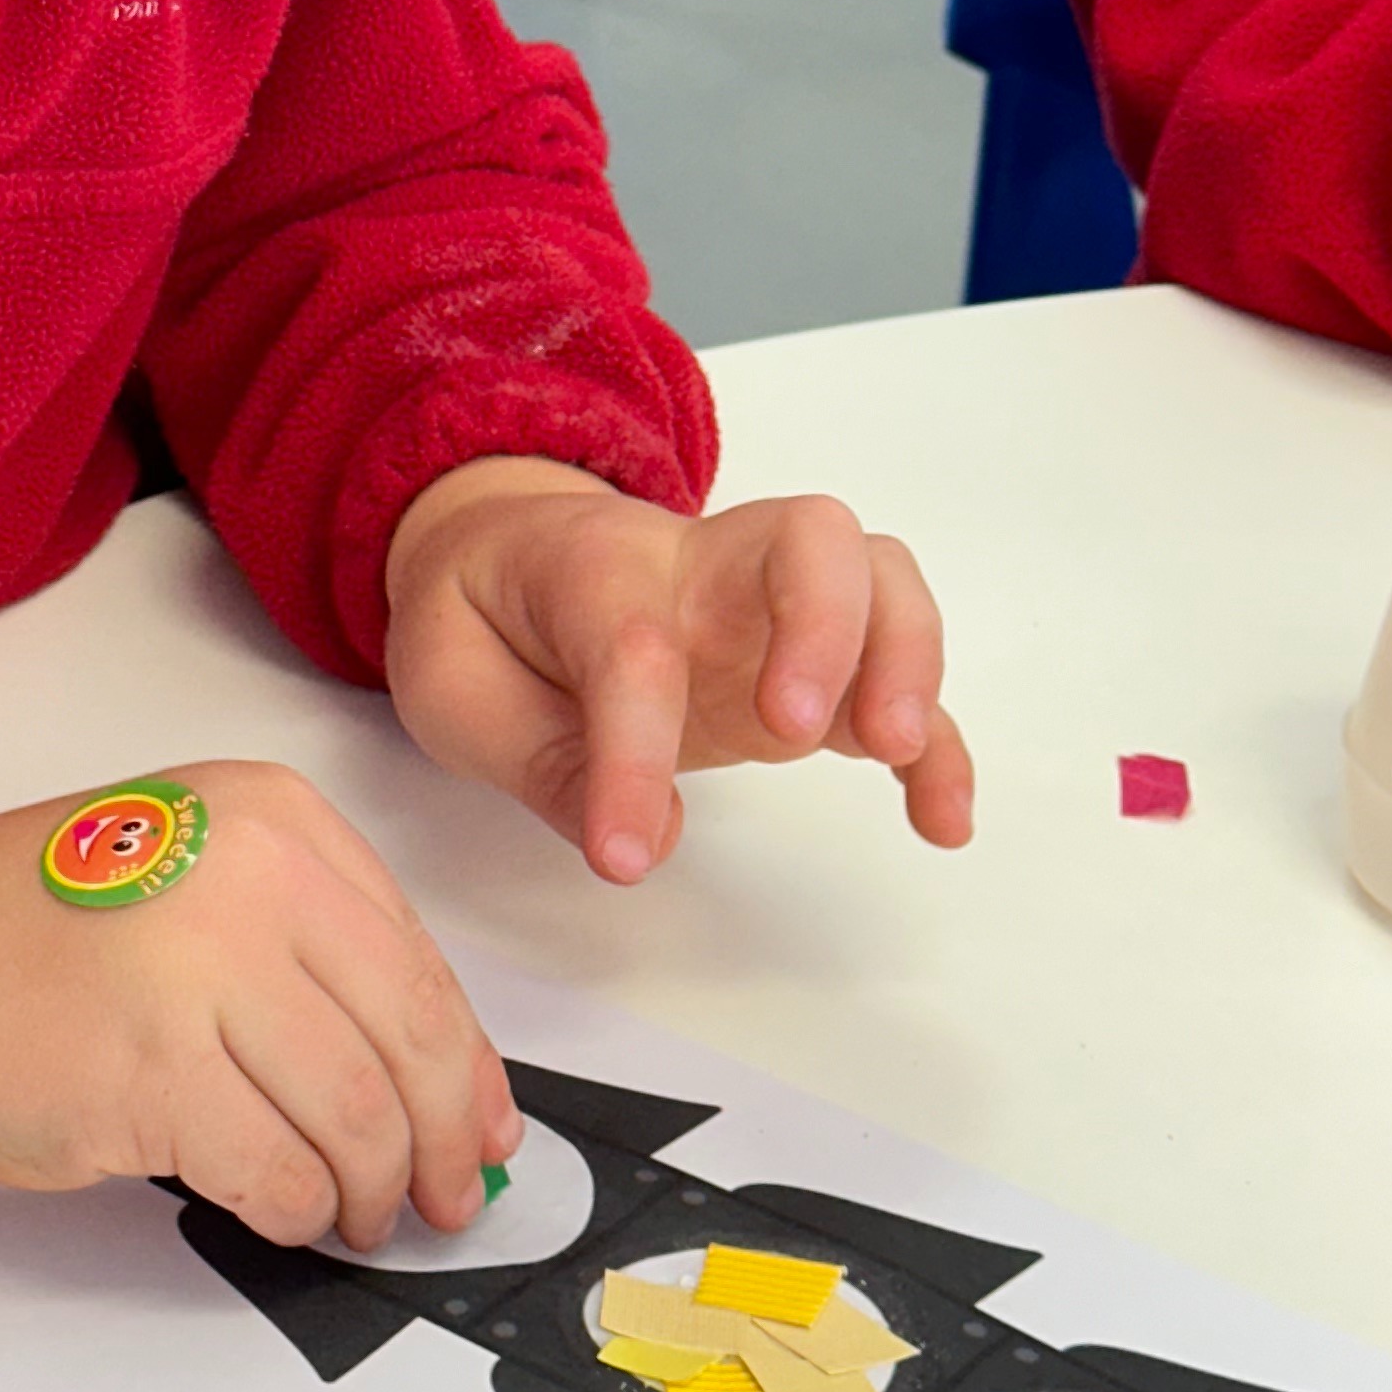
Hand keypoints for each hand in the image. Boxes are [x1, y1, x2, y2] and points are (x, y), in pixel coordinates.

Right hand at [0, 762, 516, 1252]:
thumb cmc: (22, 935)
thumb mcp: (189, 873)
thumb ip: (307, 948)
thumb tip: (432, 1077)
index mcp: (272, 817)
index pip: (419, 958)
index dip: (469, 1063)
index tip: (483, 1123)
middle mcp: (252, 875)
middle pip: (412, 1040)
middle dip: (445, 1140)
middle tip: (444, 1195)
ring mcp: (202, 971)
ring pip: (358, 1118)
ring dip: (370, 1191)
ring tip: (359, 1215)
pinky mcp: (155, 1074)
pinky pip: (277, 1173)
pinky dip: (296, 1211)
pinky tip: (284, 1211)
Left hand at [382, 456, 971, 883]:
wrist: (500, 548)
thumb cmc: (480, 612)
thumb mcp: (449, 680)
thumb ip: (532, 755)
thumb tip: (632, 832)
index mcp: (593, 568)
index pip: (633, 644)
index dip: (633, 754)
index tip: (624, 854)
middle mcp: (700, 567)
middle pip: (806, 538)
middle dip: (824, 625)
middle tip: (795, 732)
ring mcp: (766, 605)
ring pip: (876, 578)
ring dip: (905, 658)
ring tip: (897, 752)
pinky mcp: (807, 660)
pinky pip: (897, 675)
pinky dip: (940, 740)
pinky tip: (941, 818)